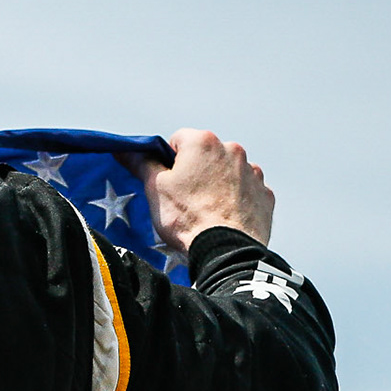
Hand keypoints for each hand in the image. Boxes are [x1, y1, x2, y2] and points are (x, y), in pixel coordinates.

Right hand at [143, 129, 274, 254]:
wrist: (225, 250)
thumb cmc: (188, 219)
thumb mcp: (154, 189)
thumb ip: (141, 163)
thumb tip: (126, 151)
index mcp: (202, 142)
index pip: (178, 140)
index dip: (168, 161)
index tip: (167, 182)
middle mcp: (232, 150)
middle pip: (205, 155)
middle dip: (195, 171)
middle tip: (184, 198)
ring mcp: (252, 172)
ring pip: (227, 172)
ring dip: (217, 183)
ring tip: (205, 210)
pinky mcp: (264, 193)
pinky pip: (246, 190)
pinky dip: (236, 199)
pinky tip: (224, 216)